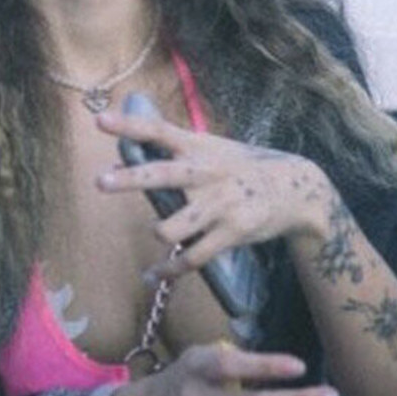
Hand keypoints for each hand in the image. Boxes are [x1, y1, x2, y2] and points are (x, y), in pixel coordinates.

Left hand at [95, 106, 336, 279]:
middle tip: (100, 182)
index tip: (100, 120)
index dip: (129, 125)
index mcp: (200, 147)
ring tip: (158, 233)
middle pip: (162, 174)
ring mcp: (220, 204)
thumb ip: (178, 152)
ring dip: (159, 233)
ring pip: (171, 227)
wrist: (297, 190)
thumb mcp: (215, 149)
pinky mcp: (231, 233)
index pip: (159, 130)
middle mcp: (207, 172)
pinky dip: (169, 270)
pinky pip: (191, 258)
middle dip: (131, 179)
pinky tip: (154, 275)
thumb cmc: (243, 168)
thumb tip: (128, 156)